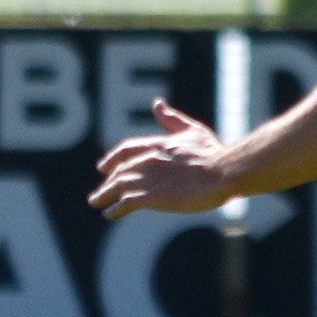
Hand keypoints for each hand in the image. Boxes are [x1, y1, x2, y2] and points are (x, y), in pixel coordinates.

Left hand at [87, 99, 231, 218]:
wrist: (220, 172)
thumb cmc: (212, 153)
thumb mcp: (192, 130)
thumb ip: (172, 119)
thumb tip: (157, 103)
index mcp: (157, 145)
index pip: (126, 150)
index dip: (112, 158)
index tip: (103, 167)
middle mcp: (147, 161)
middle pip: (120, 171)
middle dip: (108, 182)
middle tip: (99, 192)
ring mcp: (148, 179)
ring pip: (118, 186)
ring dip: (104, 195)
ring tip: (95, 202)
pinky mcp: (152, 197)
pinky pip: (126, 203)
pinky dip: (115, 208)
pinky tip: (109, 213)